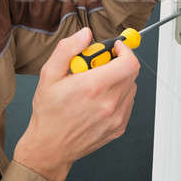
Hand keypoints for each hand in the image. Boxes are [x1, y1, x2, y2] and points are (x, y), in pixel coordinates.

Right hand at [13, 28, 139, 180]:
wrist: (50, 147)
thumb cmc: (48, 113)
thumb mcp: (49, 74)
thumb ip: (68, 49)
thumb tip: (85, 34)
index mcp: (93, 87)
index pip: (128, 62)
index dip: (125, 49)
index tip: (115, 47)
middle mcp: (109, 103)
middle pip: (132, 72)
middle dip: (119, 62)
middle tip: (100, 64)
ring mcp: (116, 117)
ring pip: (131, 87)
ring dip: (119, 79)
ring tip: (96, 84)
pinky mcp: (119, 127)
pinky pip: (128, 103)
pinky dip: (119, 95)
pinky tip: (99, 99)